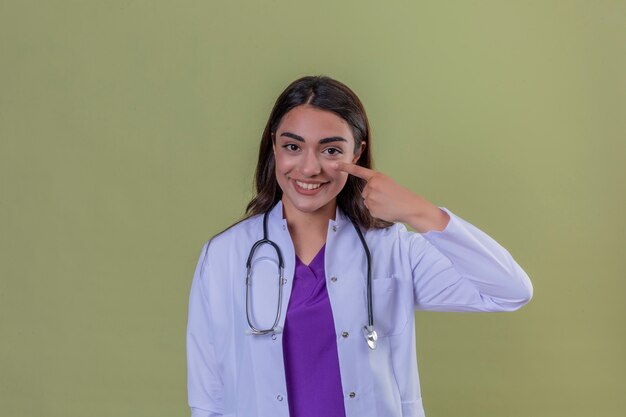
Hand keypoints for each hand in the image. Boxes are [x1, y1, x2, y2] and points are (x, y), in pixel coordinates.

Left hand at [332, 161, 449, 231]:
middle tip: (387, 197)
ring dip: (375, 203)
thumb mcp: (388, 183)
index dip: (346, 167)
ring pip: (367, 201)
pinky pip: (370, 210)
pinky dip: (377, 211)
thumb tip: (366, 193)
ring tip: (388, 203)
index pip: (358, 171)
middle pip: (364, 192)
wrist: (411, 207)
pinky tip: (386, 209)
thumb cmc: (401, 195)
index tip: (335, 164)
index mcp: (377, 177)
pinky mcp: (372, 209)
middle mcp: (372, 186)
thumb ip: (375, 184)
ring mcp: (371, 198)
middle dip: (373, 195)